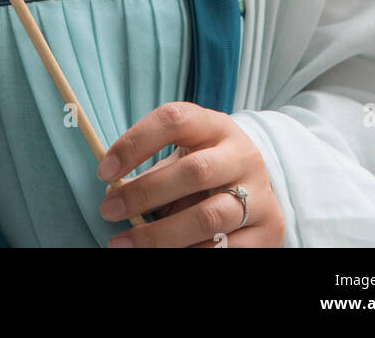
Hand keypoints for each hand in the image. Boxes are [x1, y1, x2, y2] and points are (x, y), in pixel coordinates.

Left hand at [97, 101, 284, 247]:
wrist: (258, 189)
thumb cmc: (206, 170)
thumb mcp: (185, 155)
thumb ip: (155, 169)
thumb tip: (113, 192)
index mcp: (216, 126)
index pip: (174, 120)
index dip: (136, 142)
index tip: (104, 171)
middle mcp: (243, 155)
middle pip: (194, 171)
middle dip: (145, 193)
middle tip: (108, 210)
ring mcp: (260, 194)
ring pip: (208, 217)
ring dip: (161, 235)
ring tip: (125, 244)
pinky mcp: (269, 230)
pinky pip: (225, 251)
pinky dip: (190, 254)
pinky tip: (164, 256)